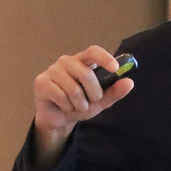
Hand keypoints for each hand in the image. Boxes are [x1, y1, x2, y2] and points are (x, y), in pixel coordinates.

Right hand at [32, 45, 134, 166]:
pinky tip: (64, 106)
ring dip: (79, 104)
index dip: (104, 58)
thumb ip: (114, 92)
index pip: (93, 51)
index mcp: (82, 61)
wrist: (60, 119)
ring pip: (73, 88)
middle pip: (85, 73)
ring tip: (77, 106)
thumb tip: (129, 82)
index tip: (115, 68)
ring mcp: (53, 70)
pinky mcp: (41, 82)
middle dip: (93, 93)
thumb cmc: (80, 105)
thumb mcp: (100, 101)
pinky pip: (60, 95)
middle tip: (93, 102)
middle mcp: (67, 61)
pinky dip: (67, 106)